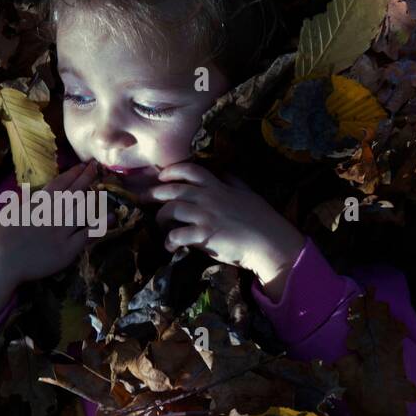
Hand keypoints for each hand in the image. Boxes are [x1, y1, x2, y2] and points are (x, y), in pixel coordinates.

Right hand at [0, 161, 102, 322]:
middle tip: (96, 167)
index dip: (72, 173)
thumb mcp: (7, 213)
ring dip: (95, 198)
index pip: (59, 184)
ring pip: (83, 210)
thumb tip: (30, 195)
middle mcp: (52, 214)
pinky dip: (100, 226)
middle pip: (74, 193)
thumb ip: (23, 203)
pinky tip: (112, 217)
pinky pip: (87, 235)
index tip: (82, 165)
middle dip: (86, 178)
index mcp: (36, 203)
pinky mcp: (67, 250)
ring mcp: (61, 232)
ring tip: (105, 189)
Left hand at [140, 162, 306, 298]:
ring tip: (161, 226)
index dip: (171, 171)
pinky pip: (177, 235)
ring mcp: (205, 216)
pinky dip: (169, 240)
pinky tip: (170, 246)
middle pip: (173, 189)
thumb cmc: (262, 219)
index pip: (190, 170)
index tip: (161, 177)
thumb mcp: (248, 193)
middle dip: (155, 193)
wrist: (270, 243)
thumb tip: (223, 172)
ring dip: (160, 218)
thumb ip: (233, 181)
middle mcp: (209, 198)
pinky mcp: (204, 235)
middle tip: (145, 200)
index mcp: (218, 186)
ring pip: (171, 210)